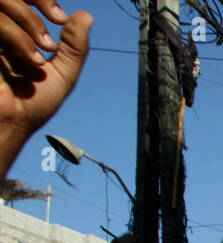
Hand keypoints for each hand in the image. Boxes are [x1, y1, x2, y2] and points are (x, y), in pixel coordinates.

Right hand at [0, 4, 89, 161]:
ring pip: (4, 5)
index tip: (60, 19)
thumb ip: (74, 46)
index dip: (42, 0)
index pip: (26, 0)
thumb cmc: (34, 104)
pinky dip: (16, 36)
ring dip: (27, 27)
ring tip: (38, 60)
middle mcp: (1, 31)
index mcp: (18, 33)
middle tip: (49, 44)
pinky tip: (29, 59)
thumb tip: (86, 15)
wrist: (12, 124)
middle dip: (33, 16)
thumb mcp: (62, 73)